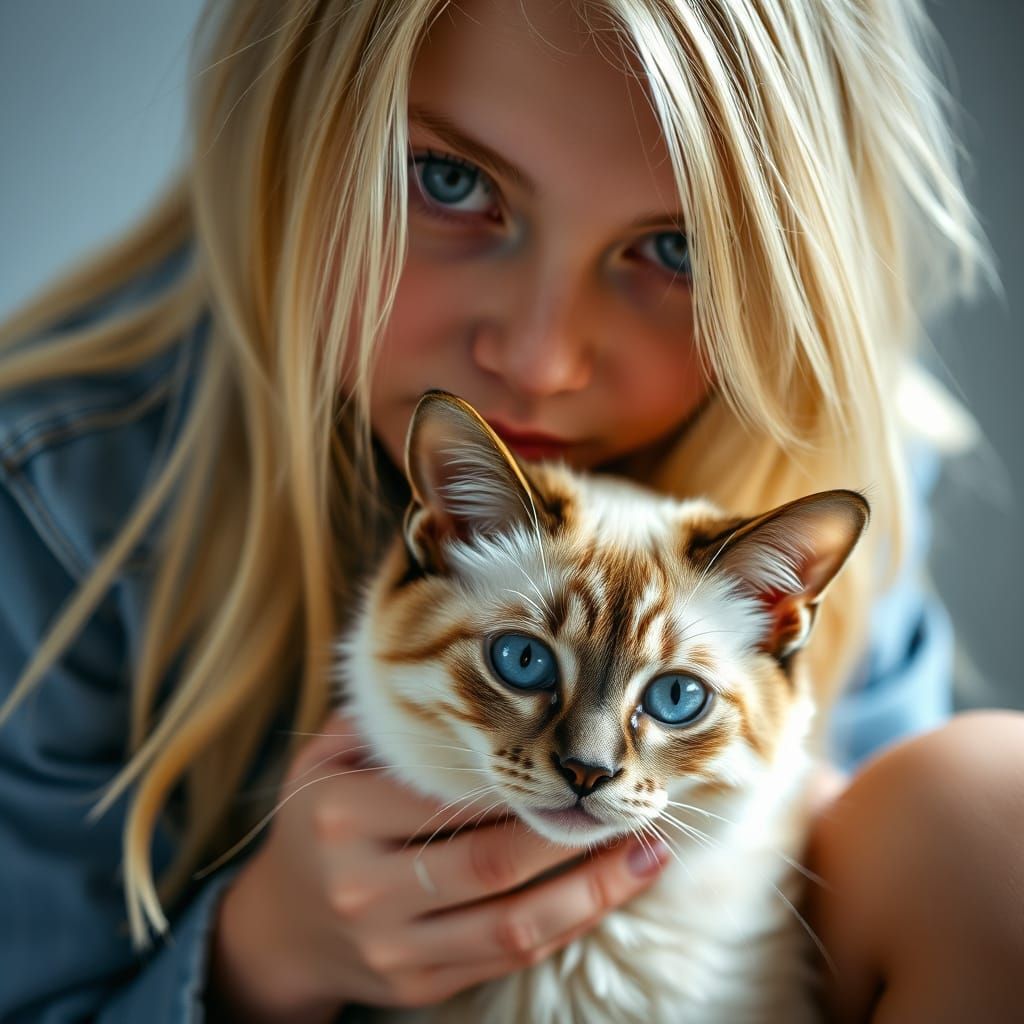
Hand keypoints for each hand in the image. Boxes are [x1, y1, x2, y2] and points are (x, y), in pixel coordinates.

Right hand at [208, 711, 668, 1021]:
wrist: (278, 929)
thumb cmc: (315, 823)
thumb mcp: (324, 759)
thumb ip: (383, 722)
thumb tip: (462, 676)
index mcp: (340, 817)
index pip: (449, 797)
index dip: (522, 782)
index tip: (575, 760)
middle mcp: (363, 888)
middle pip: (492, 863)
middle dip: (573, 836)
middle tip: (630, 806)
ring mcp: (391, 947)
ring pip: (513, 925)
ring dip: (592, 891)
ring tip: (647, 856)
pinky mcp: (417, 985)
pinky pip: (506, 958)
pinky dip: (564, 925)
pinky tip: (604, 893)